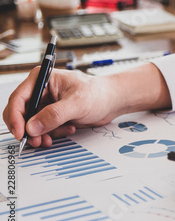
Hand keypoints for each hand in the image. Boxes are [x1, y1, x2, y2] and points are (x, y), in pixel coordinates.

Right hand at [3, 63, 170, 147]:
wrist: (113, 101)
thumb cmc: (99, 93)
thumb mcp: (77, 103)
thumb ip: (54, 115)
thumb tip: (32, 127)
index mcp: (43, 78)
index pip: (19, 98)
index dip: (15, 117)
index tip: (21, 133)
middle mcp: (41, 90)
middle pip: (22, 113)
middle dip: (29, 129)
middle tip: (37, 141)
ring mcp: (47, 103)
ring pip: (32, 124)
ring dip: (42, 134)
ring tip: (55, 137)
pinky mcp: (54, 115)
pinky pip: (44, 128)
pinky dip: (53, 133)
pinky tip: (69, 129)